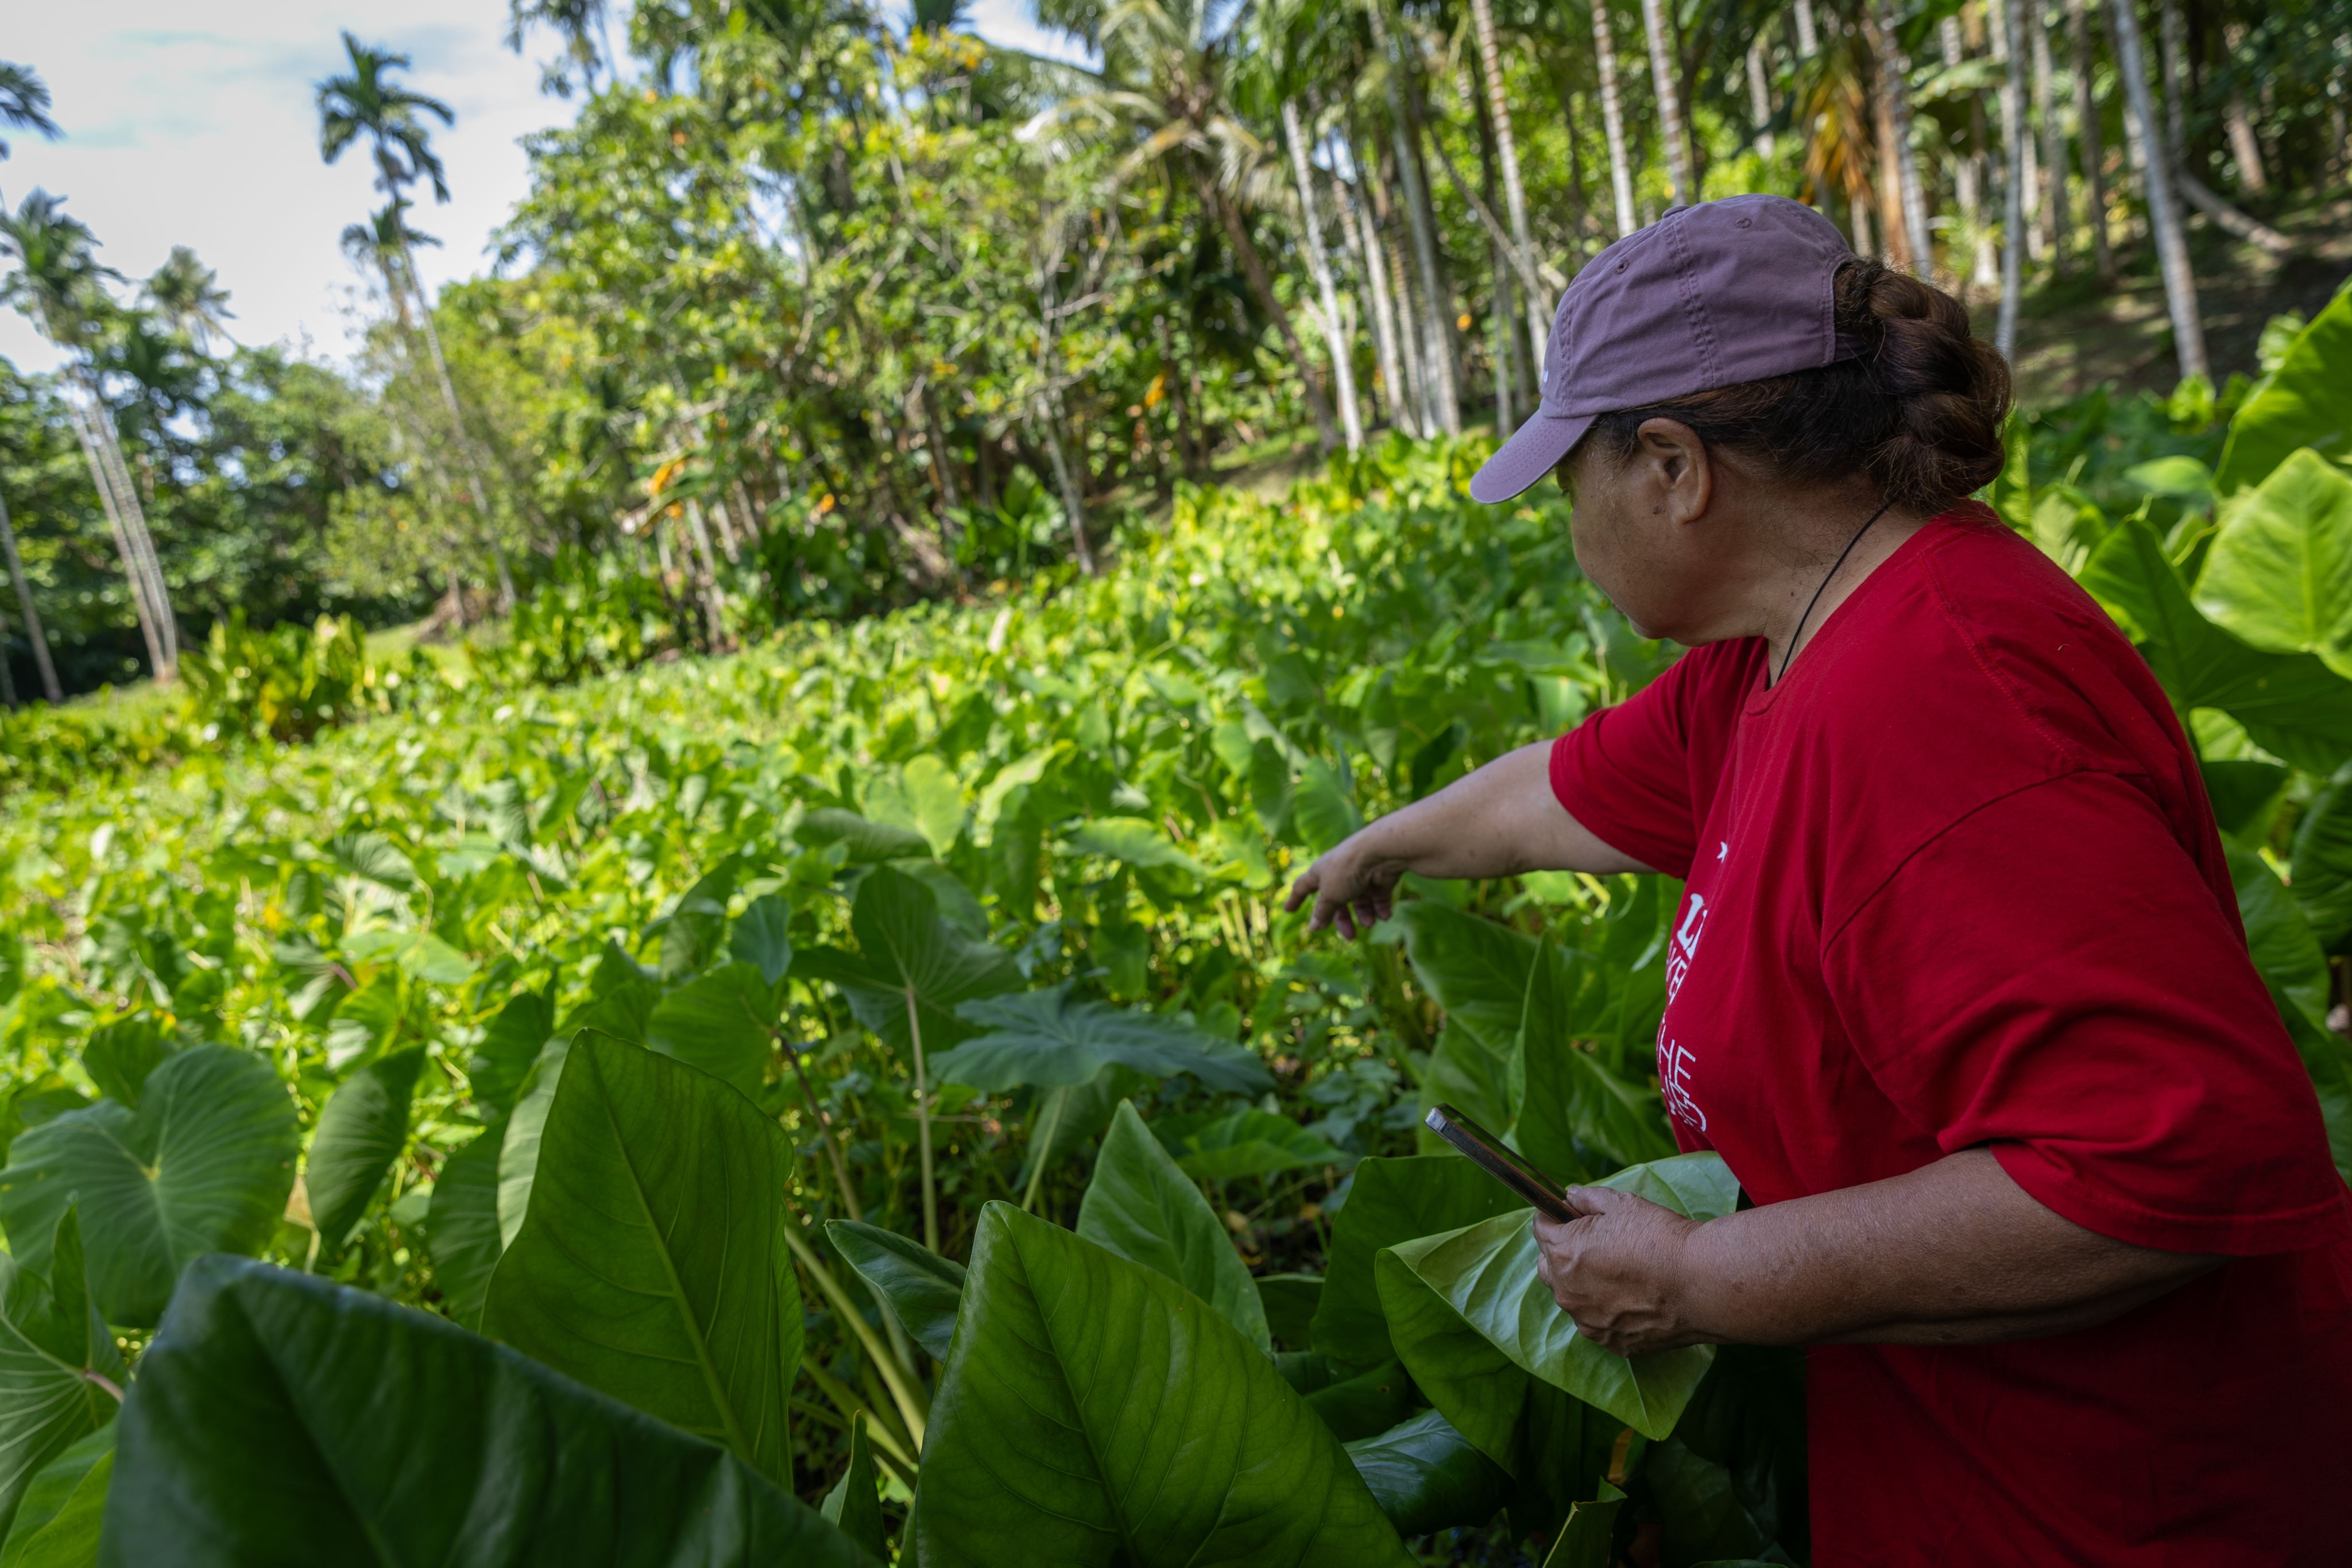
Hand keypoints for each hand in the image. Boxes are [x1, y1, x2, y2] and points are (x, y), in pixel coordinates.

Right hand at [1282, 832, 1403, 938]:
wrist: (1379, 854)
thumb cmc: (1347, 870)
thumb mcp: (1330, 895)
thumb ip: (1322, 912)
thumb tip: (1313, 927)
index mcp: (1321, 872)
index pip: (1303, 886)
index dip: (1295, 899)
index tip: (1288, 910)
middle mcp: (1340, 873)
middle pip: (1337, 902)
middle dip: (1343, 920)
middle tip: (1350, 936)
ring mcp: (1361, 875)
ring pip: (1360, 902)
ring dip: (1364, 915)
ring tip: (1369, 923)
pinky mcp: (1380, 878)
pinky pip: (1378, 898)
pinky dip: (1380, 908)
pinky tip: (1383, 916)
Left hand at [1533, 1185, 1705, 1356]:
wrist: (1702, 1283)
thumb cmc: (1661, 1239)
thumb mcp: (1622, 1204)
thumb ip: (1587, 1198)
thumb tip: (1570, 1195)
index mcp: (1563, 1253)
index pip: (1540, 1229)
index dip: (1556, 1217)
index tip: (1571, 1215)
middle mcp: (1567, 1292)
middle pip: (1548, 1266)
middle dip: (1562, 1252)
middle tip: (1594, 1242)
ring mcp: (1588, 1322)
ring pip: (1572, 1297)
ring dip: (1583, 1284)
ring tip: (1620, 1272)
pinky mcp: (1611, 1343)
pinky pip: (1597, 1322)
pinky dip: (1606, 1310)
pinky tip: (1633, 1297)